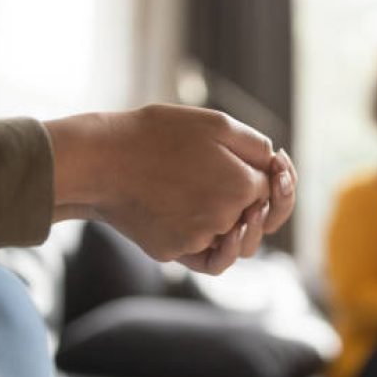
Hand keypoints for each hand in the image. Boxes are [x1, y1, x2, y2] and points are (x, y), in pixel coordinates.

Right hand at [45, 104, 287, 271]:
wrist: (100, 160)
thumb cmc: (157, 135)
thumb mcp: (215, 124)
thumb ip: (256, 146)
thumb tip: (276, 165)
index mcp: (242, 187)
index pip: (272, 190)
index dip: (272, 177)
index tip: (265, 165)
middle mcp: (225, 220)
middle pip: (256, 219)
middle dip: (258, 203)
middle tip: (242, 184)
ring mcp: (197, 240)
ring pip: (231, 242)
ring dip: (232, 224)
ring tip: (213, 196)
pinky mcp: (171, 252)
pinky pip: (201, 253)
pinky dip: (204, 240)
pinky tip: (197, 218)